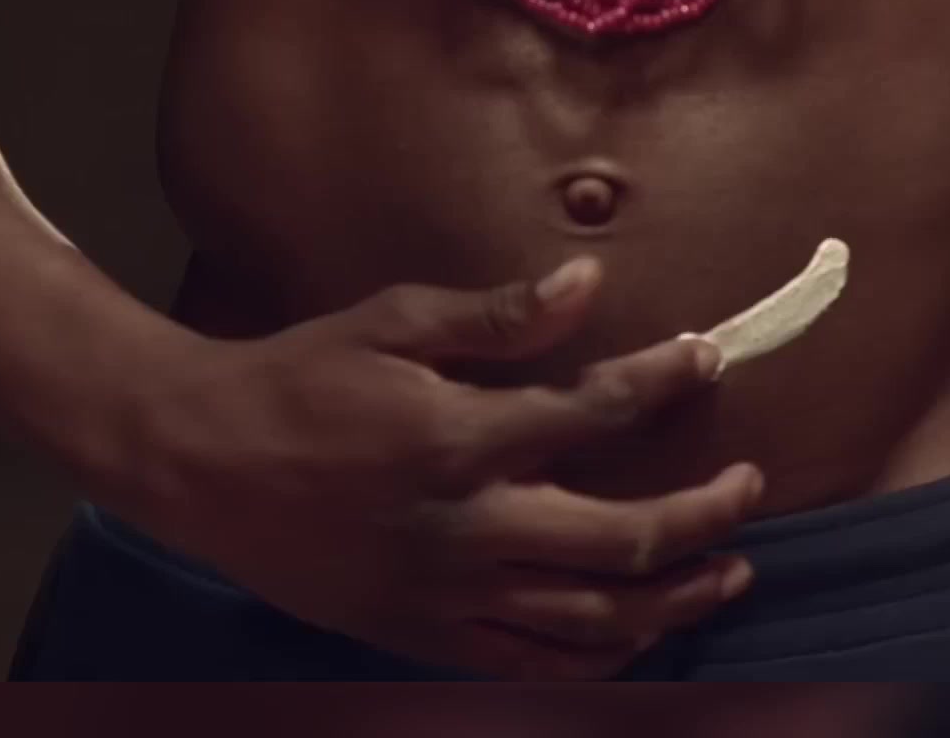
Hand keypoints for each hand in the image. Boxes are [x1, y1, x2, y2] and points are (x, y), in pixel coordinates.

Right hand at [86, 256, 764, 679]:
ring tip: (728, 574)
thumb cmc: (298, 377)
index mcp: (461, 438)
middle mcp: (466, 528)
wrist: (200, 461)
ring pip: (591, 620)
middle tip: (749, 488)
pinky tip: (640, 636)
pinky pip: (531, 666)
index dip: (665, 379)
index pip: (597, 412)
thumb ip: (499, 315)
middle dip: (705, 515)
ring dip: (675, 599)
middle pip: (623, 539)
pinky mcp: (422, 634)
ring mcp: (446, 594)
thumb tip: (590, 282)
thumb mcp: (391, 322)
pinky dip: (598, 658)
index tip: (704, 359)